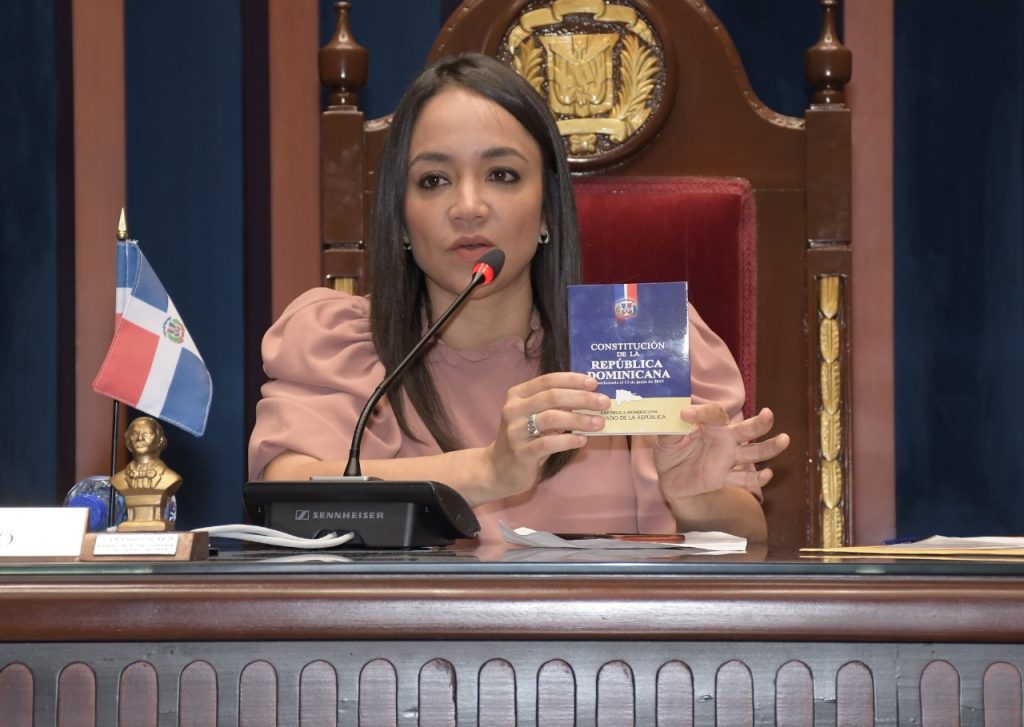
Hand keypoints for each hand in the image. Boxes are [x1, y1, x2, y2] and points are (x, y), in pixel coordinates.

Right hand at [482, 372, 608, 500]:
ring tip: (599, 423)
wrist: (498, 469)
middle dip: (582, 398)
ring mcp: (515, 431)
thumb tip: (590, 398)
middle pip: (552, 396)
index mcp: (517, 395)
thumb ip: (555, 406)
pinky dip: (569, 439)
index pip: (548, 380)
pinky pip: (549, 443)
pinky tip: (583, 440)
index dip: (572, 380)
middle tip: (604, 402)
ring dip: (579, 419)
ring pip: (552, 418)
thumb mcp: (534, 416)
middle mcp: (514, 409)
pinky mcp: (521, 452)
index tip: (594, 383)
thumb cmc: (524, 439)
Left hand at [653, 405, 789, 500]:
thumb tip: (679, 415)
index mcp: (710, 425)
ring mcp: (727, 459)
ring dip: (769, 447)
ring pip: (753, 452)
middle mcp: (724, 439)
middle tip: (769, 414)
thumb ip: (672, 428)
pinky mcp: (724, 478)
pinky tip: (768, 474)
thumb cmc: (671, 453)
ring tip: (784, 439)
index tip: (685, 414)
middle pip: (746, 430)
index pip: (715, 414)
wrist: (670, 480)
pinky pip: (744, 479)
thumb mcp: (665, 439)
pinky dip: (756, 479)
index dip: (703, 412)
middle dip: (759, 423)